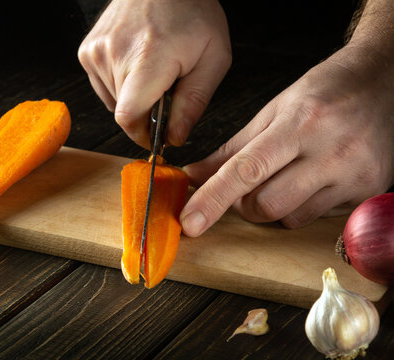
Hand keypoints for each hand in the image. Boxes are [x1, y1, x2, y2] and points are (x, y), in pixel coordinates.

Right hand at [78, 0, 230, 147]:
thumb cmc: (191, 11)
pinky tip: (136, 64)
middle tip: (167, 87)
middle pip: (125, 112)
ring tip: (153, 69)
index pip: (128, 118)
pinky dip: (120, 84)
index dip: (142, 135)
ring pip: (113, 101)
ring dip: (134, 97)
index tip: (156, 137)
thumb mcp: (213, 58)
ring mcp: (96, 52)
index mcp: (148, 59)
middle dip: (147, 111)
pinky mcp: (88, 50)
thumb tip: (175, 138)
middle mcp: (114, 54)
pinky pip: (103, 85)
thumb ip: (193, 103)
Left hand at [180, 44, 393, 236]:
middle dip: (244, 205)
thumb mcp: (274, 109)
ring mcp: (354, 175)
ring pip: (291, 218)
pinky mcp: (368, 192)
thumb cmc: (324, 93)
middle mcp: (331, 151)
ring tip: (288, 175)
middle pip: (266, 205)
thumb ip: (232, 148)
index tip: (190, 222)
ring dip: (274, 206)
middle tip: (248, 185)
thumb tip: (196, 175)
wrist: (385, 82)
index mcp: (300, 123)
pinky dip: (302, 206)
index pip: (246, 170)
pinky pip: (317, 218)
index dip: (213, 199)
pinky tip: (313, 178)